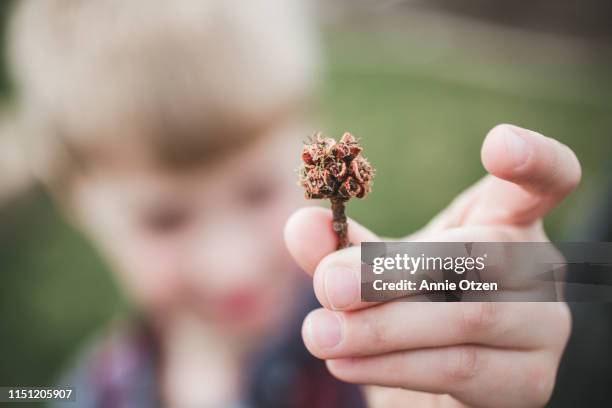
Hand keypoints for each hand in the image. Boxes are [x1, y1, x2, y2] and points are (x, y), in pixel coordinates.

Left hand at [284, 124, 579, 406]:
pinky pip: (458, 368)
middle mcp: (536, 268)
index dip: (533, 159)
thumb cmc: (410, 306)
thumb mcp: (377, 268)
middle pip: (479, 255)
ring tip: (320, 335)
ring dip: (380, 329)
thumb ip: (342, 249)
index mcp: (505, 220)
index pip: (543, 181)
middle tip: (328, 287)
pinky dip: (393, 367)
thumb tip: (301, 224)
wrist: (432, 378)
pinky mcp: (529, 381)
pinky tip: (346, 363)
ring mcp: (542, 326)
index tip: (498, 143)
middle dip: (393, 272)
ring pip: (465, 318)